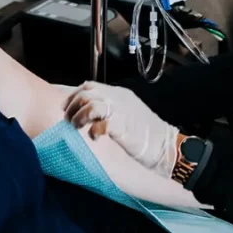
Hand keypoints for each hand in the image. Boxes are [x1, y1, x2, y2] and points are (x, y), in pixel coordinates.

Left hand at [63, 81, 178, 177]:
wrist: (166, 147)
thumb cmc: (147, 135)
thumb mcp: (127, 115)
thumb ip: (110, 110)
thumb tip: (90, 115)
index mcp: (118, 94)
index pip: (89, 86)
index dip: (74, 96)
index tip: (66, 108)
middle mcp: (118, 98)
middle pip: (86, 91)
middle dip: (72, 104)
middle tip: (67, 118)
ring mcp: (120, 110)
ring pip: (89, 102)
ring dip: (78, 115)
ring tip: (75, 127)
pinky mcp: (121, 125)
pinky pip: (100, 121)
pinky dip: (93, 128)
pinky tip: (93, 136)